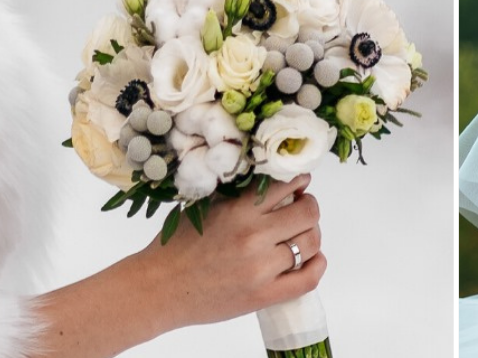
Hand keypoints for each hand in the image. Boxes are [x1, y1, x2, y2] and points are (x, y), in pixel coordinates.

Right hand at [134, 174, 327, 329]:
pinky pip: (308, 279)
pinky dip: (317, 265)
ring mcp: (261, 269)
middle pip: (307, 213)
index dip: (298, 182)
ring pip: (310, 243)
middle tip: (302, 208)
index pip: (286, 185)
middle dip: (308, 206)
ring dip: (312, 234)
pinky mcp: (264, 295)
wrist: (160, 288)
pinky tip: (313, 259)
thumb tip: (272, 180)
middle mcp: (253, 237)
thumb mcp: (204, 207)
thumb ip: (237, 195)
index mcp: (237, 210)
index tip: (299, 183)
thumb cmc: (177, 247)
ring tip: (303, 233)